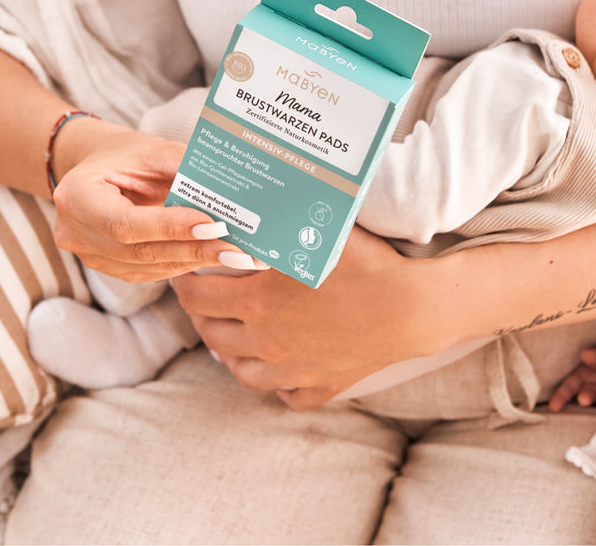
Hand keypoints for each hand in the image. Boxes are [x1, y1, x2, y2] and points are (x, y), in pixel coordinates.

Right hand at [51, 121, 257, 280]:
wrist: (98, 165)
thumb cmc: (125, 153)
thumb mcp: (151, 150)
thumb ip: (182, 169)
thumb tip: (226, 193)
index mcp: (76, 195)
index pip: (124, 223)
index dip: (170, 228)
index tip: (212, 225)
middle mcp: (75, 232)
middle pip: (139, 251)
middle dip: (193, 250)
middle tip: (236, 249)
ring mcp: (89, 255)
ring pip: (147, 267)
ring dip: (194, 261)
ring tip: (236, 255)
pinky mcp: (109, 266)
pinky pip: (149, 272)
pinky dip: (183, 263)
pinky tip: (214, 256)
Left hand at [174, 226, 435, 407]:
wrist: (410, 308)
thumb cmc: (366, 263)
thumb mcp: (317, 235)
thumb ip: (279, 223)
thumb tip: (250, 201)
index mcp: (259, 301)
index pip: (198, 297)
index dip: (185, 283)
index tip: (185, 271)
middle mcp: (265, 340)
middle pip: (211, 333)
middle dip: (201, 314)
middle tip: (203, 296)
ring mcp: (290, 369)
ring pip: (239, 369)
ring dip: (228, 350)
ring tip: (231, 333)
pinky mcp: (318, 386)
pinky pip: (284, 393)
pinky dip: (275, 382)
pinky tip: (277, 368)